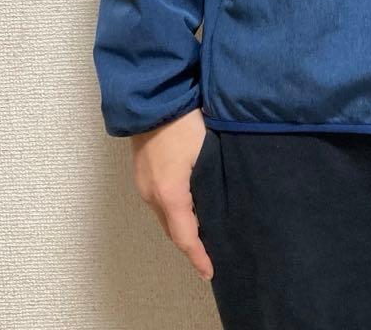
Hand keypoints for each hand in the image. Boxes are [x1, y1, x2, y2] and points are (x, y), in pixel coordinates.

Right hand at [131, 107, 213, 280]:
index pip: (185, 236)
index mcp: (170, 194)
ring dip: (182, 224)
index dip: (198, 256)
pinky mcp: (142, 172)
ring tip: (204, 229)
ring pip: (165, 214)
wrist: (152, 97)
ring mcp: (144, 183)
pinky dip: (174, 209)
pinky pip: (159, 200)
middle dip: (190, 243)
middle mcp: (152, 194)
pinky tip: (188, 204)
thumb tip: (228, 194)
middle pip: (173, 229)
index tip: (210, 272)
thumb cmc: (183, 122)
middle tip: (211, 252)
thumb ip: (215, 178)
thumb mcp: (205, 151)